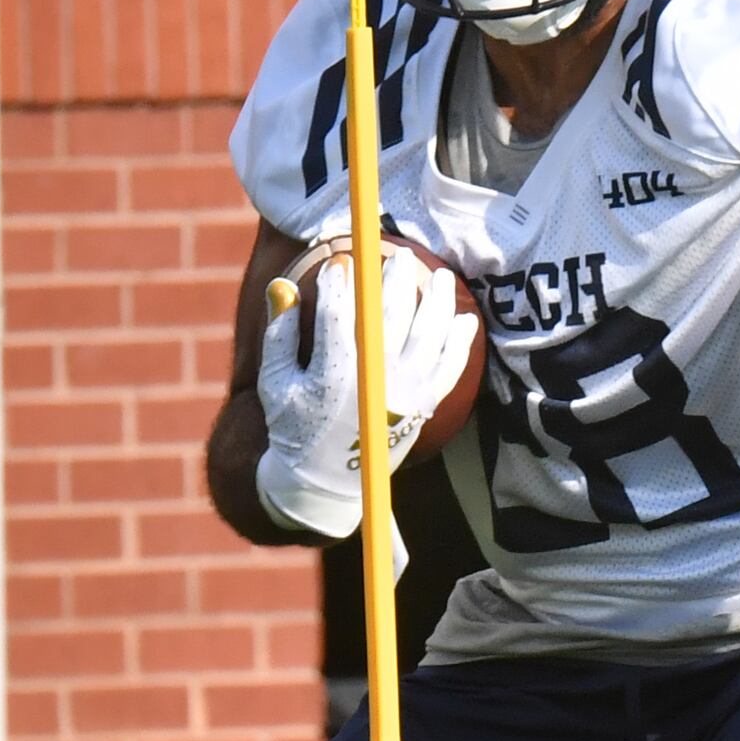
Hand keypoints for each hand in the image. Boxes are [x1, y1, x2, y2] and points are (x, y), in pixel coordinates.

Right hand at [255, 249, 481, 538]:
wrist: (325, 483)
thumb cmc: (295, 428)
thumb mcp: (276, 384)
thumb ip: (279, 334)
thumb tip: (282, 285)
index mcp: (332, 375)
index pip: (340, 315)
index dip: (341, 284)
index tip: (343, 264)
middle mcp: (373, 381)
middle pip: (392, 315)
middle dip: (395, 279)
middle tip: (399, 256)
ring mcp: (403, 395)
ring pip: (429, 335)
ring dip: (438, 301)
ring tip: (443, 277)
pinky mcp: (422, 408)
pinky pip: (449, 368)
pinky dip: (459, 342)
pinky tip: (463, 319)